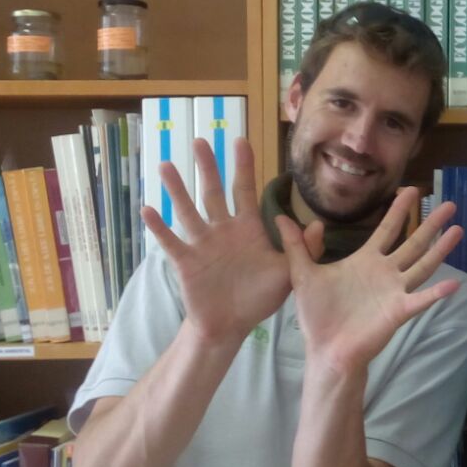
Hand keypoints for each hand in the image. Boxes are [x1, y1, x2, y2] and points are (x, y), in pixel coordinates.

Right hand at [144, 137, 300, 346]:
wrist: (231, 325)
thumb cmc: (258, 298)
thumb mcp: (288, 273)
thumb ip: (302, 249)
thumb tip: (318, 224)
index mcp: (247, 228)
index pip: (244, 190)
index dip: (243, 166)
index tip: (240, 140)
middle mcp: (222, 230)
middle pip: (213, 192)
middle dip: (208, 167)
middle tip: (200, 140)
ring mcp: (202, 244)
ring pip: (188, 210)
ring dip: (177, 189)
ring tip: (166, 166)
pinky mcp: (186, 261)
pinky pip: (171, 241)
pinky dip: (159, 227)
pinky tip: (148, 209)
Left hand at [275, 187, 463, 375]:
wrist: (325, 350)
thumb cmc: (317, 315)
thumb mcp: (303, 274)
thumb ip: (297, 246)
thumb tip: (281, 217)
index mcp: (365, 261)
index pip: (386, 229)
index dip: (399, 210)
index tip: (412, 190)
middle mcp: (385, 273)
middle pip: (413, 242)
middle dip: (430, 224)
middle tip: (449, 204)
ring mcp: (394, 291)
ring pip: (423, 265)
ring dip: (440, 249)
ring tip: (458, 230)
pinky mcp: (398, 311)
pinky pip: (420, 300)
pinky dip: (436, 293)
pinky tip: (453, 284)